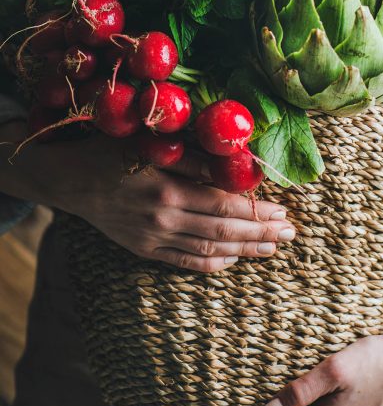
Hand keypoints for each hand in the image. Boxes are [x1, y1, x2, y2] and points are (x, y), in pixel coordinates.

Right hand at [0, 121, 294, 270]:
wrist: (68, 180)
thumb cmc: (109, 151)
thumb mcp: (149, 143)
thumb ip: (192, 156)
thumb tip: (234, 162)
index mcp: (166, 189)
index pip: (224, 203)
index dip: (257, 210)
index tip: (283, 209)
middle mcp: (163, 219)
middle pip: (223, 230)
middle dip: (262, 232)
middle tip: (291, 232)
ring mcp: (153, 239)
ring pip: (209, 248)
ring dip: (245, 249)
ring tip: (273, 247)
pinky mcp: (144, 249)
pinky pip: (185, 261)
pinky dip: (213, 262)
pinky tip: (234, 259)